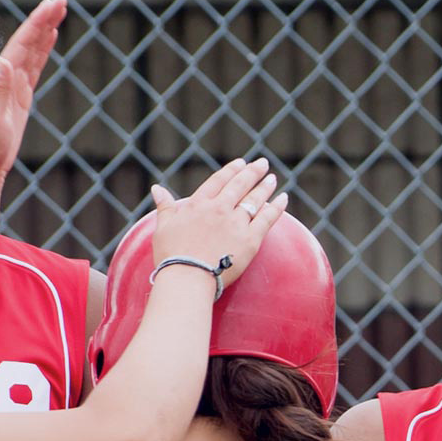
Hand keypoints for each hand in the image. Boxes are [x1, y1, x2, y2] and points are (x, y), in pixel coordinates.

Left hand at [0, 0, 66, 179]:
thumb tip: (6, 61)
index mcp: (1, 78)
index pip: (22, 44)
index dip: (36, 23)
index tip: (51, 5)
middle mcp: (6, 77)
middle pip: (28, 41)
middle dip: (44, 19)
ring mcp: (15, 86)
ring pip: (33, 50)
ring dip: (45, 29)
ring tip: (59, 10)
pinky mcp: (22, 96)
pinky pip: (35, 66)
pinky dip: (43, 49)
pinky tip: (50, 38)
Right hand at [148, 157, 288, 290]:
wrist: (188, 277)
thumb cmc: (172, 256)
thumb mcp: (162, 227)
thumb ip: (164, 207)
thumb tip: (157, 189)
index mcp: (198, 204)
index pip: (218, 181)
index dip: (231, 171)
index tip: (240, 163)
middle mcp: (219, 209)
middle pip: (240, 185)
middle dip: (252, 172)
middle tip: (262, 164)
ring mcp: (236, 223)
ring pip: (254, 199)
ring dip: (265, 186)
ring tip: (272, 179)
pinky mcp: (250, 239)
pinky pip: (267, 218)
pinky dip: (277, 207)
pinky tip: (284, 198)